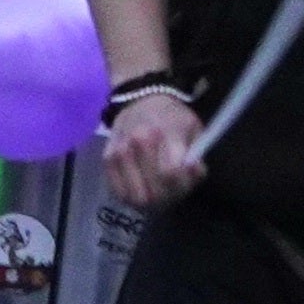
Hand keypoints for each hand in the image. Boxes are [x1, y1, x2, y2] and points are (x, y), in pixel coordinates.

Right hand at [101, 87, 204, 211]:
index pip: (171, 173)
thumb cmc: (172, 117)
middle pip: (153, 191)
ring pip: (135, 197)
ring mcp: (118, 153)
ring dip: (150, 202)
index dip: (182, 185)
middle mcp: (137, 143)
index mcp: (163, 133)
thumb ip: (196, 154)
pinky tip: (142, 189)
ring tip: (158, 192)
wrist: (140, 100)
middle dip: (167, 197)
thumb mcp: (193, 129)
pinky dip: (132, 198)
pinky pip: (119, 193)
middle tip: (174, 191)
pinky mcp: (106, 161)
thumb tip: (192, 173)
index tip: (187, 181)